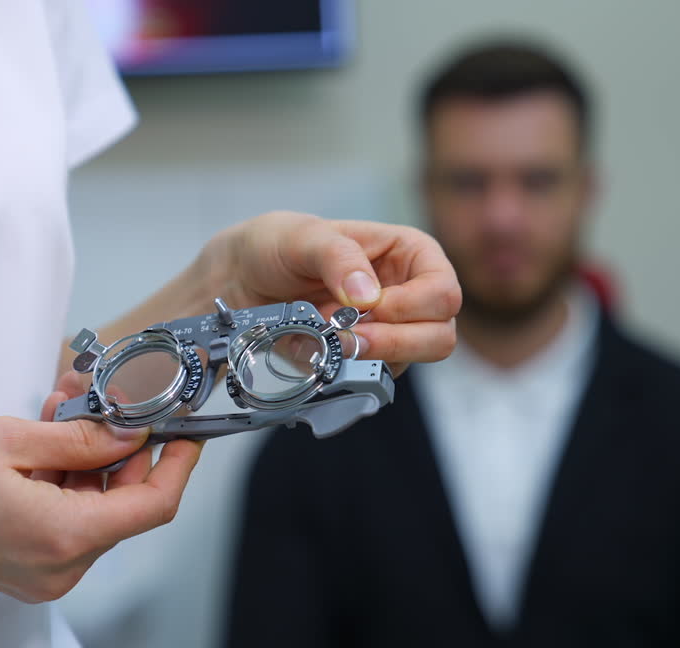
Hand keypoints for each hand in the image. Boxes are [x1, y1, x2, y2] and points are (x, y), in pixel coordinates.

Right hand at [0, 390, 201, 602]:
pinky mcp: (24, 566)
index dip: (178, 463)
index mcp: (65, 537)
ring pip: (95, 508)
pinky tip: (46, 437)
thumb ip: (82, 438)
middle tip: (111, 398)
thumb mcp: (11, 440)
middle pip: (124, 504)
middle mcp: (62, 566)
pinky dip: (66, 479)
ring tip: (64, 407)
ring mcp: (42, 572)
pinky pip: (66, 519)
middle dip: (124, 447)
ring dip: (90, 457)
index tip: (187, 428)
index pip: (154, 504)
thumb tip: (132, 431)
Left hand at [200, 211, 460, 374]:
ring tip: (329, 340)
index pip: (442, 290)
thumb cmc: (274, 246)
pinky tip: (317, 350)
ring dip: (370, 358)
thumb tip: (369, 295)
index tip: (370, 307)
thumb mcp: (301, 237)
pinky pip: (371, 378)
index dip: (414, 306)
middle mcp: (407, 294)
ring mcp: (387, 331)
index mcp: (407, 254)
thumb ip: (336, 257)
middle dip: (397, 342)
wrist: (237, 282)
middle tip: (350, 338)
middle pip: (440, 335)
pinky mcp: (362, 360)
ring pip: (411, 361)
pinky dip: (345, 370)